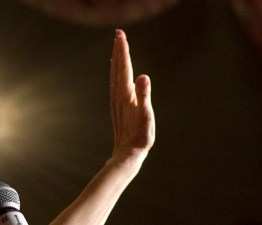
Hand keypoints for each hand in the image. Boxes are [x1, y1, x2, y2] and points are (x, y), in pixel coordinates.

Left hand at [110, 29, 154, 158]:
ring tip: (116, 48)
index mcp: (126, 94)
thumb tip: (143, 76)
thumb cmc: (140, 137)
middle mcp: (119, 96)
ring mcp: (117, 102)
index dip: (123, 51)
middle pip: (118, 68)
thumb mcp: (146, 116)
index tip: (120, 35)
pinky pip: (115, 85)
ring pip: (115, 76)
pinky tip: (116, 73)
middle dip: (119, 51)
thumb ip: (144, 96)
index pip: (125, 67)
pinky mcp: (118, 108)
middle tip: (118, 34)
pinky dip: (115, 74)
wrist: (127, 154)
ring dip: (116, 61)